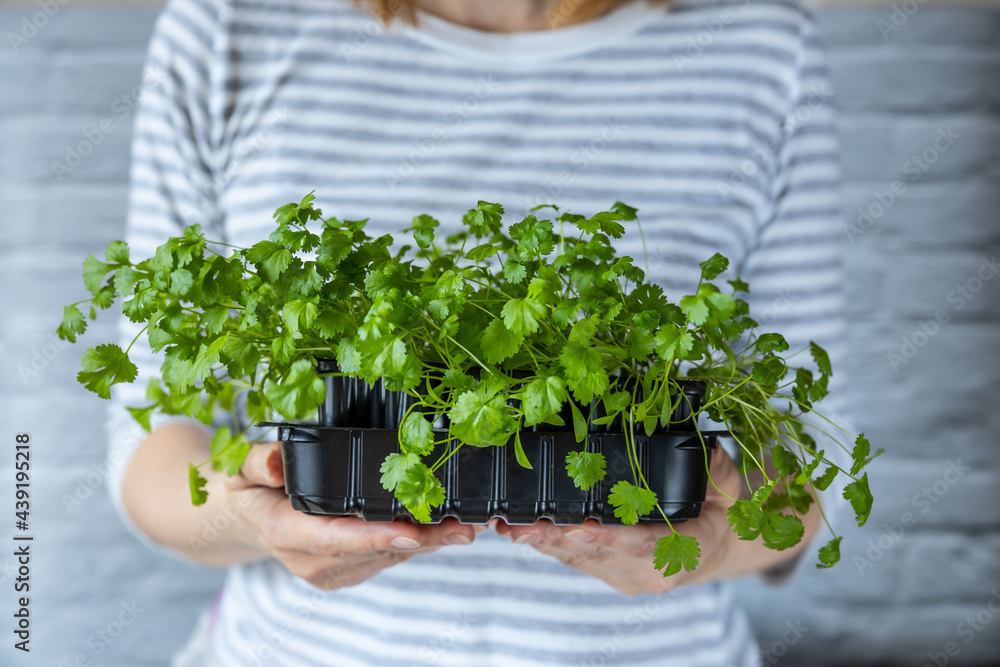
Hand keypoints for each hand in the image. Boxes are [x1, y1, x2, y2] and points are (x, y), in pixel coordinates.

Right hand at [228, 442, 480, 589]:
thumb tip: (275, 463)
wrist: (246, 519)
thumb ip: (258, 462)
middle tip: (465, 527)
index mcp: (284, 532)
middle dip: (421, 541)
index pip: (335, 538)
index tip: (413, 533)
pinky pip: (385, 558)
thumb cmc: (249, 488)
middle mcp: (310, 560)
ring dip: (427, 544)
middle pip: (374, 551)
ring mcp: (329, 571)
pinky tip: (444, 529)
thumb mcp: (240, 467)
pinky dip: (416, 544)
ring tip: (466, 525)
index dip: (376, 537)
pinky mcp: (346, 572)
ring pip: (387, 557)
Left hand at [495, 446, 746, 594]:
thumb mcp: (729, 490)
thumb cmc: (720, 515)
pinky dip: (546, 541)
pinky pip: (572, 556)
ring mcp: (622, 574)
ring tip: (508, 525)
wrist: (714, 547)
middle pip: (595, 553)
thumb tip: (708, 451)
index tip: (574, 528)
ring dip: (542, 541)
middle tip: (519, 525)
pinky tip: (518, 528)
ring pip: (577, 557)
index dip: (603, 537)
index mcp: (678, 554)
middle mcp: (644, 572)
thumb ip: (716, 472)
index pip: (637, 545)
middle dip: (555, 538)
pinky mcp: (604, 569)